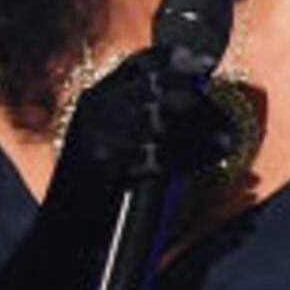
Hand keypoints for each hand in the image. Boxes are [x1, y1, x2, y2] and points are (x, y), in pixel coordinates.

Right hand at [48, 49, 230, 220]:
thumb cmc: (95, 187)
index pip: (138, 64)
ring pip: (163, 123)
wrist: (63, 231)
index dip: (174, 58)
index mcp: (95, 98)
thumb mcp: (109, 141)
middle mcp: (96, 110)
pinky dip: (191, 157)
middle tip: (226, 119)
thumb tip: (189, 99)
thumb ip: (137, 117)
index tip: (206, 63)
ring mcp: (99, 137)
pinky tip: (210, 159)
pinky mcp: (108, 167)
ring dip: (201, 131)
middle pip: (157, 89)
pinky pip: (160, 156)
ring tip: (227, 140)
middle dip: (197, 101)